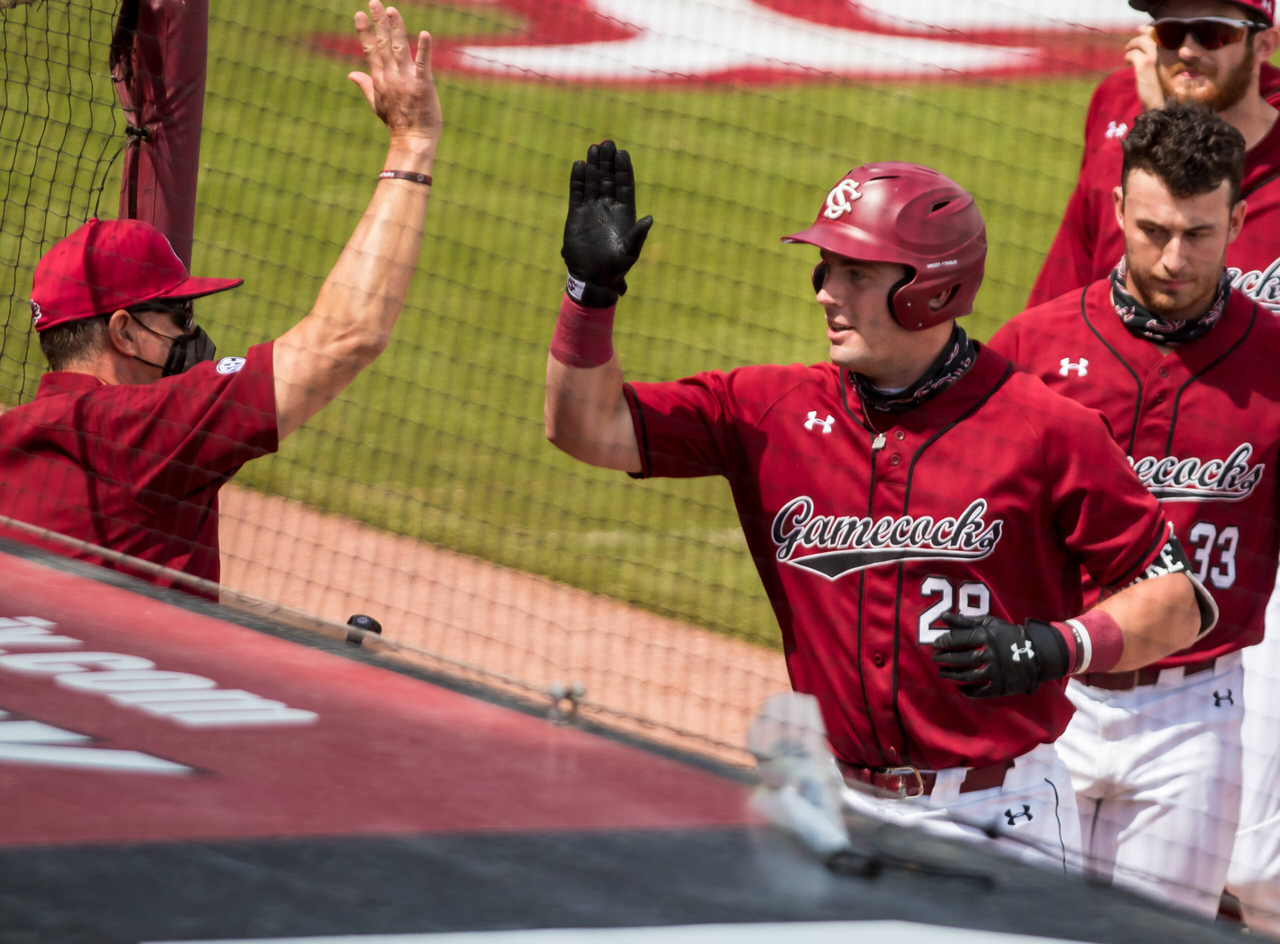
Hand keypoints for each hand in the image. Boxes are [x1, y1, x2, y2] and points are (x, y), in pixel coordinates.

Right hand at [349, 1, 442, 149]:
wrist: (412, 141)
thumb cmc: (397, 123)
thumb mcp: (377, 103)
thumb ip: (366, 85)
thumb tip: (351, 75)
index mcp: (380, 79)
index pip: (370, 50)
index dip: (364, 32)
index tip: (359, 14)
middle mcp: (391, 76)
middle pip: (383, 44)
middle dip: (378, 22)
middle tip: (374, 2)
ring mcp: (406, 79)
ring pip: (399, 48)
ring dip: (396, 28)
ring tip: (392, 10)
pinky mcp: (423, 85)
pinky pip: (423, 64)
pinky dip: (424, 49)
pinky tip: (425, 34)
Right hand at [561, 140, 653, 306]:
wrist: (592, 279)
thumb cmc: (615, 268)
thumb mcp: (630, 252)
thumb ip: (638, 235)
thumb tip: (650, 219)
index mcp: (625, 213)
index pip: (625, 186)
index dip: (624, 169)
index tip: (623, 153)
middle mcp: (608, 207)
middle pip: (609, 178)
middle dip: (608, 162)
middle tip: (608, 143)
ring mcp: (592, 209)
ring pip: (593, 182)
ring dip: (594, 165)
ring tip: (594, 147)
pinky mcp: (576, 214)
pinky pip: (577, 193)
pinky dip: (578, 179)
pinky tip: (579, 165)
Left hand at [930, 612, 1070, 697]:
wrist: (1036, 653)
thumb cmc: (1008, 635)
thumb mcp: (989, 623)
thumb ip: (965, 621)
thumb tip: (942, 616)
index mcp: (985, 637)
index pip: (957, 639)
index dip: (943, 642)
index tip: (935, 644)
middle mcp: (989, 654)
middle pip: (959, 658)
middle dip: (944, 659)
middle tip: (935, 659)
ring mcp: (995, 672)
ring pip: (966, 676)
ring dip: (951, 675)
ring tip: (942, 673)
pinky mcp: (1000, 686)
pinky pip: (979, 691)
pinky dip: (967, 691)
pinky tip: (960, 687)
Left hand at [1125, 26, 1164, 111]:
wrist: (1160, 102)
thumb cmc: (1161, 88)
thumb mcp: (1161, 69)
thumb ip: (1156, 57)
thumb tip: (1144, 48)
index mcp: (1172, 52)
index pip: (1161, 34)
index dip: (1151, 29)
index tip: (1142, 29)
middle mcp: (1165, 52)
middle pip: (1150, 35)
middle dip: (1139, 36)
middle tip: (1130, 43)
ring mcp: (1155, 57)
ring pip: (1142, 42)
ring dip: (1132, 45)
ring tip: (1126, 51)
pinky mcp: (1145, 64)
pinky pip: (1133, 54)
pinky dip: (1128, 56)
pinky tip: (1127, 61)